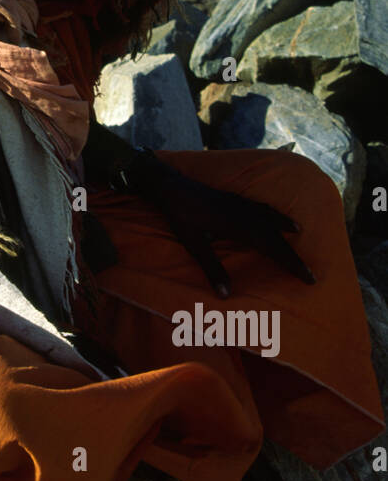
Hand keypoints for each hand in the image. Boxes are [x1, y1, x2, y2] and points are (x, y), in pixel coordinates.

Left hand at [123, 152, 315, 297]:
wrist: (170, 186)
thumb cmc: (181, 216)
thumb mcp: (194, 244)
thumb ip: (211, 268)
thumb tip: (226, 295)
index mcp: (239, 225)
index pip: (273, 248)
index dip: (291, 264)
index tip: (308, 278)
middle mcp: (245, 213)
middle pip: (276, 236)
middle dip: (293, 255)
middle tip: (310, 272)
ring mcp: (240, 203)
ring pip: (269, 217)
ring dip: (284, 227)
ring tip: (298, 231)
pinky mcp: (233, 198)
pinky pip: (259, 207)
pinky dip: (271, 212)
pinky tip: (272, 214)